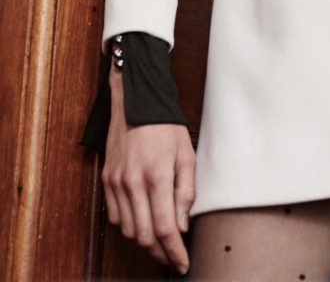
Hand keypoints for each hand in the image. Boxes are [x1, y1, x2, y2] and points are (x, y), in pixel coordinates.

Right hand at [101, 66, 195, 274]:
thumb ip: (185, 192)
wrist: (137, 102)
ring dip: (144, 241)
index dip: (174, 252)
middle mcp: (132, 182)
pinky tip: (141, 221)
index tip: (182, 263)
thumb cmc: (165, 127)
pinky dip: (128, 225)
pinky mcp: (106, 180)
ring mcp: (116, 182)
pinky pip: (114, 216)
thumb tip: (182, 226)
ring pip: (127, 229)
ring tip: (160, 242)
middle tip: (173, 256)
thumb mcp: (186, 154)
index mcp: (156, 175)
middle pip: (143, 236)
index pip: (164, 228)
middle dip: (160, 252)